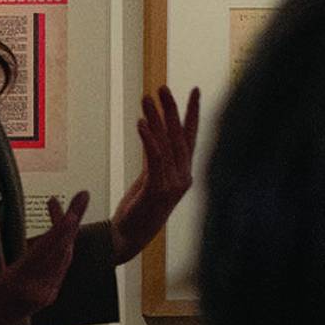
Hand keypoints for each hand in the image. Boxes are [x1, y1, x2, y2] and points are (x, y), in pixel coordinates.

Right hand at [0, 191, 89, 324]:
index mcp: (18, 286)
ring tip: (56, 204)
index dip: (61, 230)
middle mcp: (38, 291)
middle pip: (62, 250)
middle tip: (82, 196)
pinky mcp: (48, 293)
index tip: (73, 213)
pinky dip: (62, 243)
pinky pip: (62, 264)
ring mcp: (46, 294)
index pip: (45, 253)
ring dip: (66, 230)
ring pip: (65, 256)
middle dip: (72, 221)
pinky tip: (57, 227)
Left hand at [111, 85, 199, 263]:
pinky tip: (142, 123)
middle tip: (162, 88)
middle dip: (172, 110)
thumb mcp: (150, 178)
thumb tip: (154, 131)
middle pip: (179, 136)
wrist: (128, 237)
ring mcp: (173, 185)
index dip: (193, 113)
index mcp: (184, 173)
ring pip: (167, 144)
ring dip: (156, 119)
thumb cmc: (139, 208)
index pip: (191, 137)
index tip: (195, 90)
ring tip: (147, 98)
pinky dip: (149, 139)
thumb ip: (156, 157)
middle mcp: (183, 177)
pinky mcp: (159, 191)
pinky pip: (155, 159)